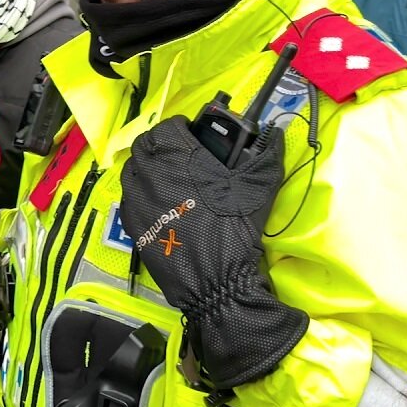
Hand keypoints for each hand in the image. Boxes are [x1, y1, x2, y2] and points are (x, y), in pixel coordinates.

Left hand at [118, 116, 307, 390]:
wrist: (215, 281)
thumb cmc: (234, 229)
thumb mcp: (257, 188)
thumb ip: (266, 155)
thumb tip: (276, 134)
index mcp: (174, 156)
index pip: (167, 126)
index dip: (181, 127)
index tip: (193, 135)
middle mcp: (148, 171)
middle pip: (145, 144)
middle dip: (161, 144)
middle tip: (181, 155)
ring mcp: (135, 198)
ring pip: (133, 170)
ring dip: (148, 167)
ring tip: (170, 177)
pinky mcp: (131, 222)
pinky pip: (129, 197)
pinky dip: (141, 193)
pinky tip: (161, 203)